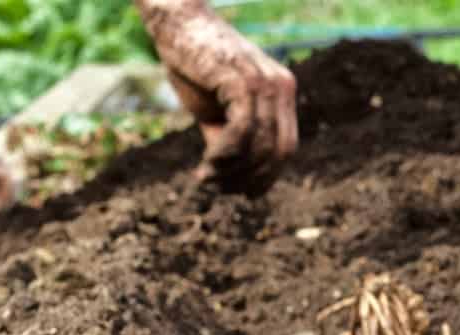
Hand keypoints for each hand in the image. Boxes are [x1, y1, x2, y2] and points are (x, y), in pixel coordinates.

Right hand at [140, 2, 297, 185]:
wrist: (174, 21)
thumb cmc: (194, 67)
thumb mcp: (219, 113)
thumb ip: (235, 142)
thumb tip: (242, 184)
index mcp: (283, 95)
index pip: (285, 150)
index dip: (262, 178)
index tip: (232, 188)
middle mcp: (281, 87)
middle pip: (278, 154)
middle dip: (248, 180)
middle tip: (216, 185)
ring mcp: (265, 82)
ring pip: (261, 147)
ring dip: (232, 170)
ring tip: (207, 175)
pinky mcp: (242, 80)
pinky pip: (242, 132)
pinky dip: (225, 154)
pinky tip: (208, 160)